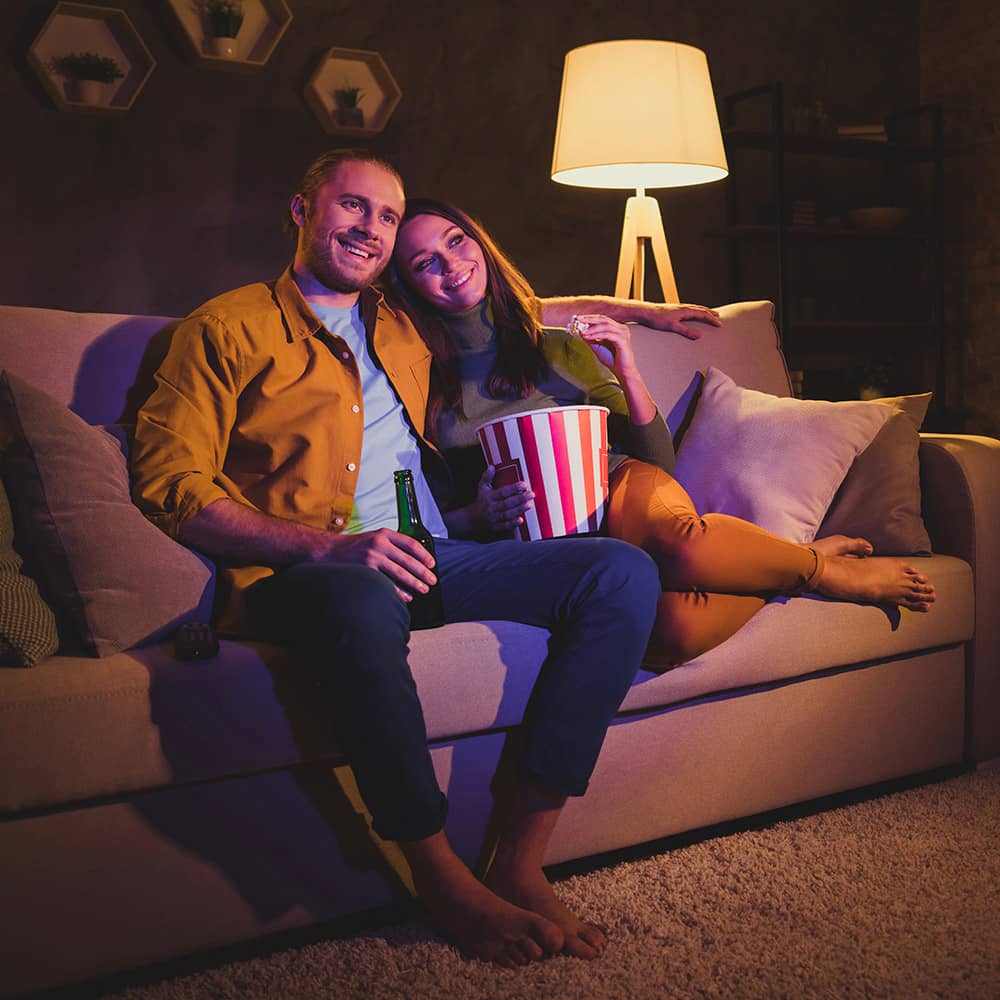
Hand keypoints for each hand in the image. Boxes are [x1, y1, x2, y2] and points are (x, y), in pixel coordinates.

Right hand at [320, 528, 436, 602]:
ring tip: (424, 589)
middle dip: (423, 572)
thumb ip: (391, 544)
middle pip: (408, 560)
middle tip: (432, 581)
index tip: (432, 564)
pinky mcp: (365, 570)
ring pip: (400, 572)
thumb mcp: (373, 537)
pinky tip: (407, 596)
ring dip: (414, 583)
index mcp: (384, 534)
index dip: (424, 555)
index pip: (411, 543)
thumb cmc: (353, 546)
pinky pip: (387, 583)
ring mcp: (372, 557)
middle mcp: (380, 544)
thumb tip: (412, 558)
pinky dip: (399, 591)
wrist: (328, 551)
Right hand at [472, 464, 533, 534]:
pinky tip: (521, 520)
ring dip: (518, 510)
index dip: (513, 488)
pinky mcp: (496, 526)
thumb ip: (487, 477)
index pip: (502, 492)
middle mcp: (492, 507)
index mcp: (489, 497)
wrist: (471, 519)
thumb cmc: (481, 501)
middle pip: (507, 503)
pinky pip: (504, 526)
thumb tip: (491, 466)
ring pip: (507, 514)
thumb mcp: (482, 487)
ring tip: (529, 505)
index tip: (523, 485)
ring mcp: (494, 518)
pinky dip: (512, 524)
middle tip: (531, 494)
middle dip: (520, 499)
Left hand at [568, 314, 637, 377]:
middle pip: (604, 319)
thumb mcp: (597, 347)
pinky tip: (588, 337)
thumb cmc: (612, 360)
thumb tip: (580, 330)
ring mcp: (623, 333)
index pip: (602, 319)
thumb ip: (590, 338)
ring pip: (605, 325)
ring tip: (582, 332)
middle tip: (578, 319)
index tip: (578, 318)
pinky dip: (596, 335)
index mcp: (616, 328)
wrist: (622, 371)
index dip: (590, 318)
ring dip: (592, 328)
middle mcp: (621, 329)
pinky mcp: (623, 340)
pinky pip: (607, 334)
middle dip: (590, 319)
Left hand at [644, 303, 720, 339]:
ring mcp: (678, 307)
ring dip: (703, 310)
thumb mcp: (672, 327)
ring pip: (695, 308)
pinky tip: (692, 314)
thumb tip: (699, 335)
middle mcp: (683, 307)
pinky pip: (688, 309)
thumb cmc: (657, 319)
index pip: (702, 314)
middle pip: (700, 309)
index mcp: (685, 311)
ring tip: (708, 313)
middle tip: (718, 316)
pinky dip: (695, 311)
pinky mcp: (674, 309)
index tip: (719, 324)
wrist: (645, 312)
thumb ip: (686, 331)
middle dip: (710, 313)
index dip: (711, 319)